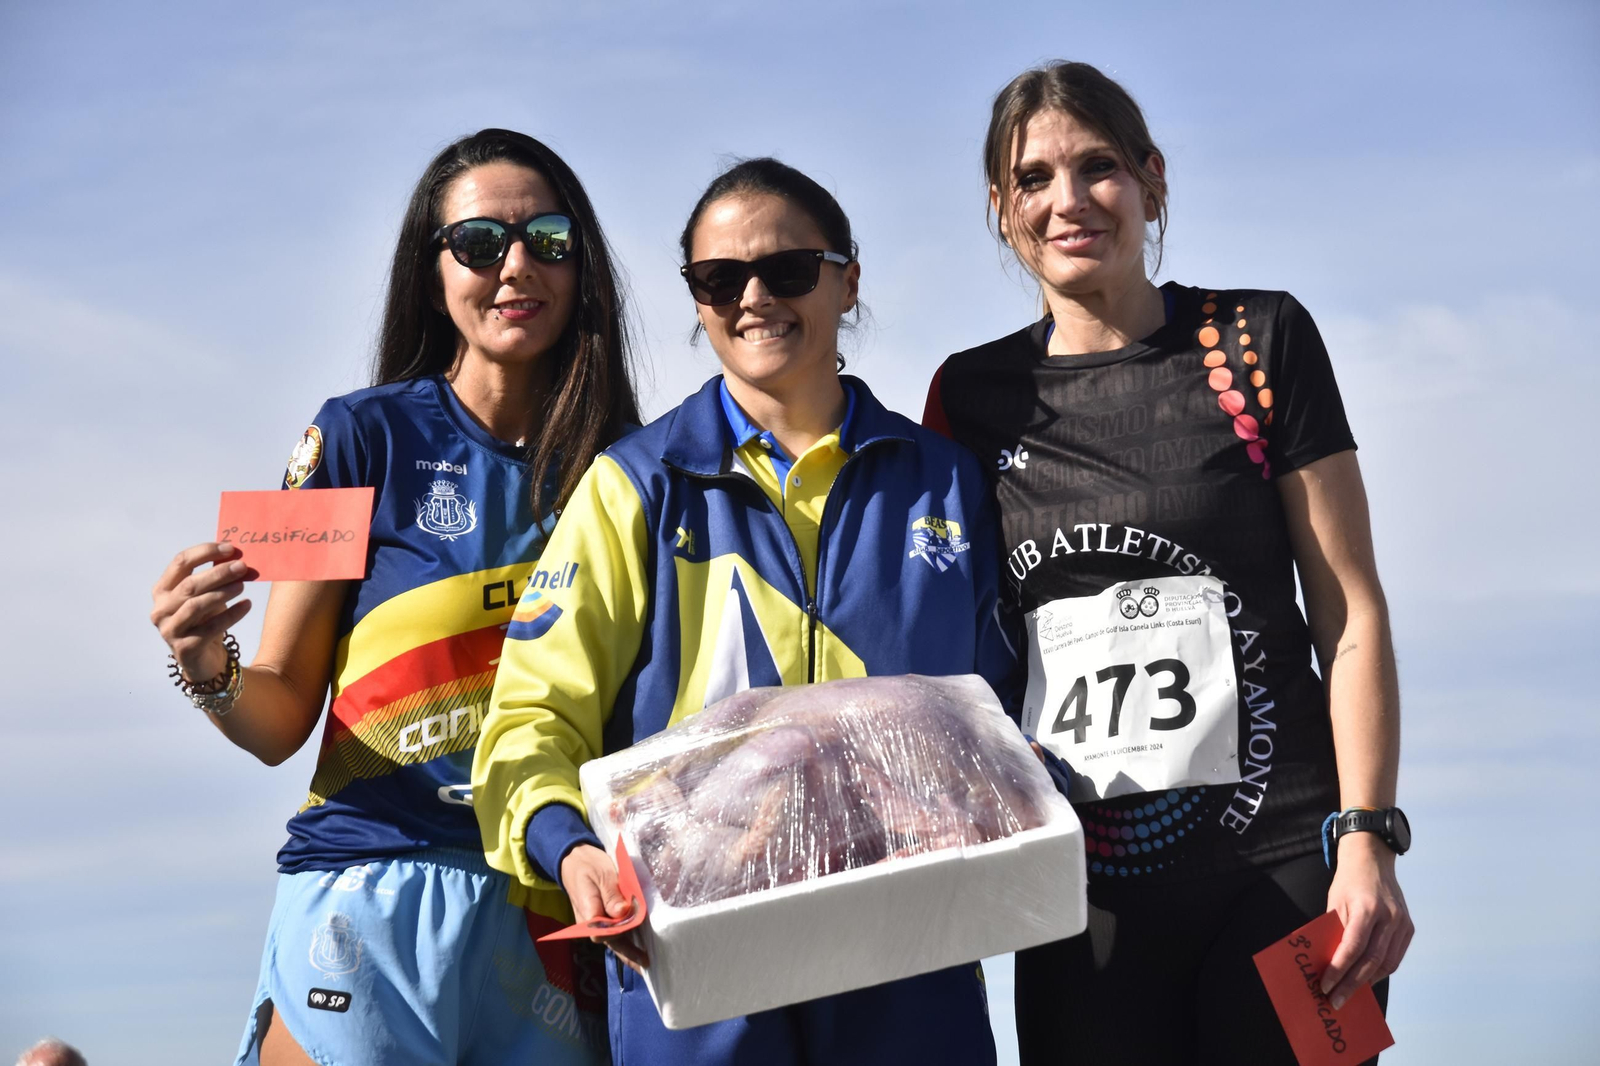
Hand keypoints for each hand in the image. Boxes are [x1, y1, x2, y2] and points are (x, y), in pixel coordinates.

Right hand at [151, 543, 257, 681]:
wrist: (204, 661)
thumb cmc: (205, 622)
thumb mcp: (207, 597)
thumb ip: (214, 578)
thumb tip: (236, 556)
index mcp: (163, 590)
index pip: (180, 563)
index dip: (204, 552)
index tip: (230, 548)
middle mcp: (161, 609)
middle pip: (189, 585)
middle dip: (217, 573)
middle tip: (242, 566)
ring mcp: (170, 630)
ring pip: (196, 606)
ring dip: (222, 593)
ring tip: (242, 584)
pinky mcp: (184, 648)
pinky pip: (210, 628)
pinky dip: (231, 615)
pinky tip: (247, 605)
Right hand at [560, 843, 648, 971]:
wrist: (575, 860)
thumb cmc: (589, 866)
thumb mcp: (601, 875)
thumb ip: (611, 895)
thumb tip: (622, 912)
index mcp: (588, 912)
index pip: (603, 932)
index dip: (619, 933)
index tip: (635, 929)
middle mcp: (590, 923)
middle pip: (610, 941)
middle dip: (628, 953)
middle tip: (646, 963)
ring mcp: (596, 923)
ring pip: (614, 941)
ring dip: (628, 952)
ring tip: (644, 963)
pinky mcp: (602, 920)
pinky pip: (615, 934)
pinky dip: (627, 942)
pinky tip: (638, 950)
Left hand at [1320, 834, 1412, 1008]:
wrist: (1372, 858)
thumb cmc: (1348, 881)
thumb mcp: (1334, 903)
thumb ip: (1334, 931)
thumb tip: (1326, 963)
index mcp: (1367, 908)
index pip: (1353, 947)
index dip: (1339, 970)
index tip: (1325, 986)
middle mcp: (1389, 917)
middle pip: (1371, 960)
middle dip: (1351, 984)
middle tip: (1335, 1000)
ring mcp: (1402, 923)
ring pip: (1386, 963)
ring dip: (1366, 981)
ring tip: (1348, 993)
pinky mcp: (1409, 927)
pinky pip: (1395, 957)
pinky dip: (1380, 971)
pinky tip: (1365, 978)